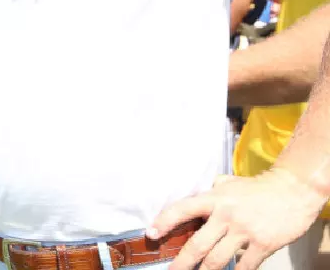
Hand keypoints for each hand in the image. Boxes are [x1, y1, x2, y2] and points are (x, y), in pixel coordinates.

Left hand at [150, 168, 325, 269]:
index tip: (151, 234)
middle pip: (198, 244)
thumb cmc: (257, 188)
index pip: (183, 209)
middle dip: (182, 262)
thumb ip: (212, 191)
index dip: (164, 221)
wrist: (292, 191)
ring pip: (217, 259)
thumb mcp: (229, 183)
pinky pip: (244, 266)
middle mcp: (226, 215)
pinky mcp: (263, 245)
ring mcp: (244, 231)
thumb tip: (196, 197)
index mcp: (215, 198)